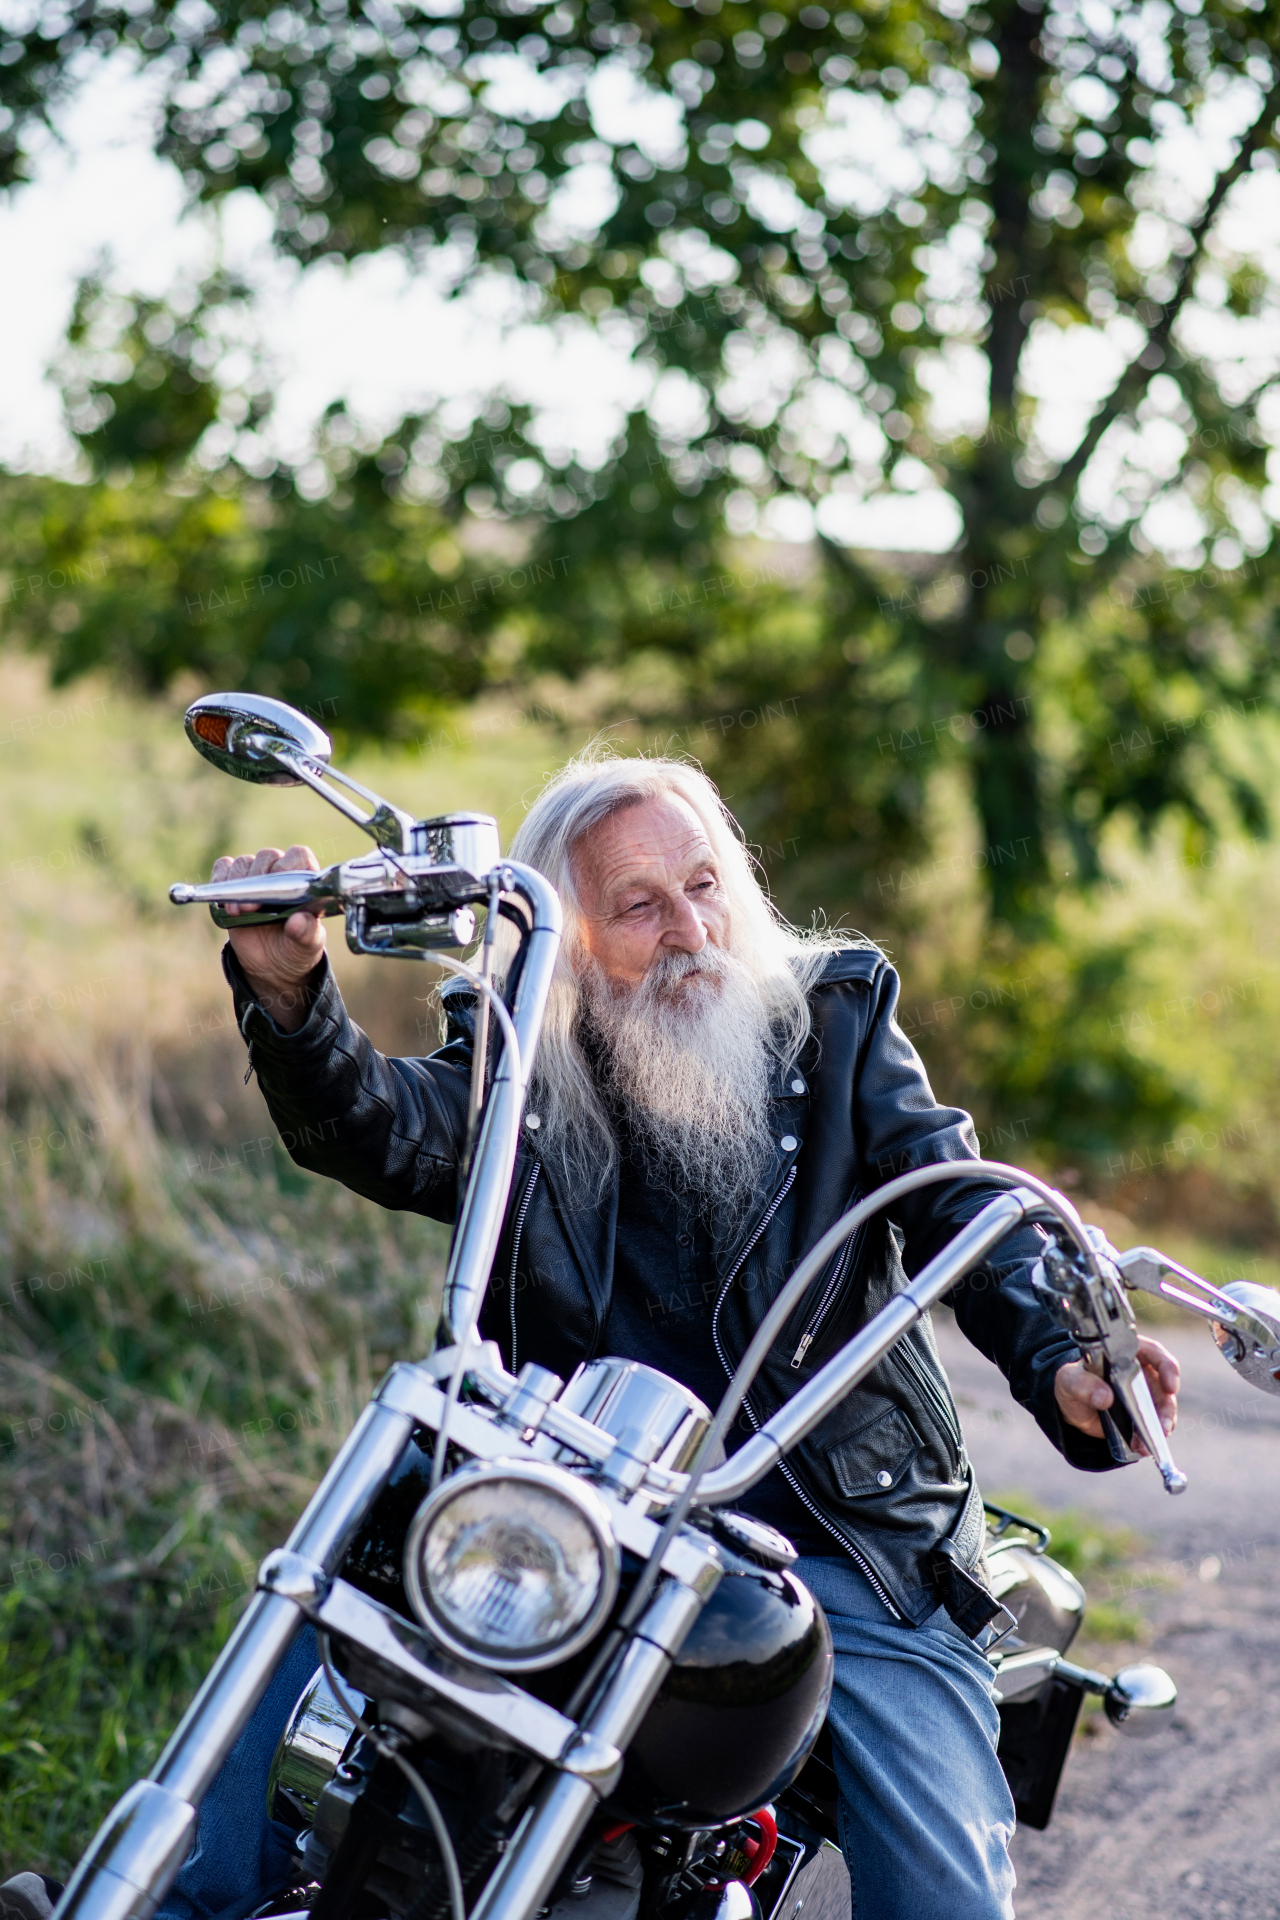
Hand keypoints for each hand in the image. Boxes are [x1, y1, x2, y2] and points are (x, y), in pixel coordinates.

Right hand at [214, 845, 325, 1032]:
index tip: (280, 879)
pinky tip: (222, 901)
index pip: (298, 856)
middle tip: (253, 906)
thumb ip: (307, 933)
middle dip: (258, 876)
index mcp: (303, 882)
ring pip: (244, 862)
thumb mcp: (307, 946)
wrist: (271, 966)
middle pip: (268, 856)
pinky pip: (223, 868)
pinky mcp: (232, 887)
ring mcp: (254, 879)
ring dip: (237, 883)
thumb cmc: (295, 949)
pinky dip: (219, 879)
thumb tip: (297, 921)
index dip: (289, 863)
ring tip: (238, 911)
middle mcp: (279, 875)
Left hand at [1054, 1338, 1179, 1453]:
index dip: (1167, 1368)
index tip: (1170, 1386)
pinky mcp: (1144, 1416)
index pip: (1154, 1353)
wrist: (1072, 1406)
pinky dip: (1150, 1438)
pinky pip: (1154, 1427)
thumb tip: (1105, 1397)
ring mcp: (1146, 1395)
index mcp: (1126, 1353)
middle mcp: (1141, 1372)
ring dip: (1160, 1427)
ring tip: (1146, 1443)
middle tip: (1161, 1426)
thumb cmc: (1072, 1382)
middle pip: (1164, 1386)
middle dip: (1166, 1408)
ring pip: (1163, 1409)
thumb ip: (1083, 1384)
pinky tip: (1141, 1447)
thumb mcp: (1069, 1379)